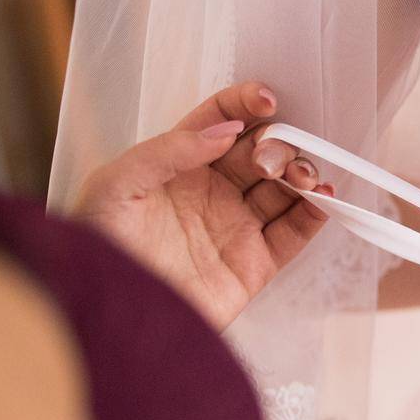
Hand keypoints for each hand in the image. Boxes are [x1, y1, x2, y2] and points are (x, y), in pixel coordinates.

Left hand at [72, 82, 330, 331]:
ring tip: (304, 178)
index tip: (266, 101)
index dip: (245, 104)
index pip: (220, 121)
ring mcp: (236, 227)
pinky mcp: (254, 265)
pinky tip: (322, 198)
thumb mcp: (115, 184)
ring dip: (302, 174)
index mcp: (177, 165)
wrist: (109, 318)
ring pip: (284, 189)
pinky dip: (315, 214)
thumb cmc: (97, 249)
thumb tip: (227, 132)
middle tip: (273, 160)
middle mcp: (212, 192)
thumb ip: (169, 150)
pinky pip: (293, 234)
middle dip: (279, 144)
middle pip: (261, 152)